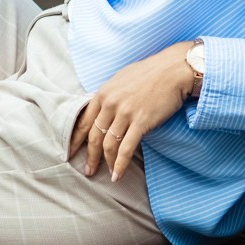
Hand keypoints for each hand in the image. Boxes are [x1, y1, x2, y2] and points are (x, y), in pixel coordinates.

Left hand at [69, 41, 199, 181]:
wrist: (174, 69)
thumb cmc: (150, 73)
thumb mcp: (121, 80)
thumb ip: (110, 96)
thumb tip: (102, 111)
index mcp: (103, 93)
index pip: (84, 121)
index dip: (76, 139)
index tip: (71, 152)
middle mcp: (111, 103)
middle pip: (94, 136)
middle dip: (90, 156)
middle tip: (88, 170)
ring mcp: (125, 113)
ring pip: (109, 144)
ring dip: (106, 162)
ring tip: (107, 174)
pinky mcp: (141, 121)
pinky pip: (127, 148)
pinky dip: (120, 164)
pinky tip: (118, 175)